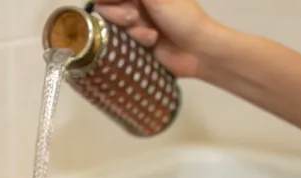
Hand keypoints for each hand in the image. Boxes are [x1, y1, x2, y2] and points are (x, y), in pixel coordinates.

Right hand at [92, 0, 218, 77]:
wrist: (198, 50)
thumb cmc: (182, 17)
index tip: (102, 1)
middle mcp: (139, 5)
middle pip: (109, 6)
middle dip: (118, 13)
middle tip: (133, 18)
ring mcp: (138, 24)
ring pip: (116, 24)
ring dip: (132, 28)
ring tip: (150, 33)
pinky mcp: (139, 43)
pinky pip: (126, 40)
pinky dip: (139, 39)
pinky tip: (153, 41)